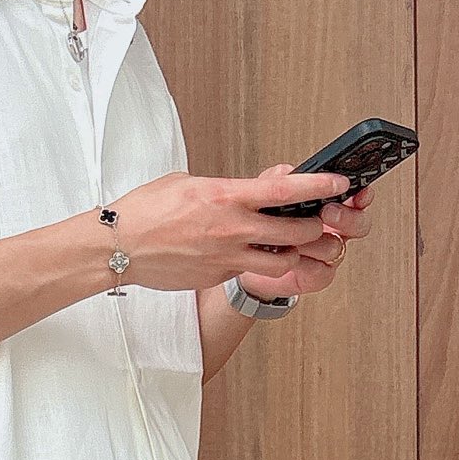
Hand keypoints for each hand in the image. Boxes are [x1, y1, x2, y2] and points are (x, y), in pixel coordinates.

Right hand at [110, 166, 353, 291]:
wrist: (119, 247)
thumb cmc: (147, 210)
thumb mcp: (188, 183)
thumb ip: (223, 188)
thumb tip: (244, 190)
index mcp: (225, 195)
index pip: (285, 191)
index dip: (318, 187)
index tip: (338, 183)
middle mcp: (231, 228)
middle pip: (294, 231)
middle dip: (316, 227)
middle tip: (322, 221)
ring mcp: (226, 257)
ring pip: (281, 261)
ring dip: (295, 253)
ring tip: (297, 244)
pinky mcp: (217, 277)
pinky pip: (251, 272)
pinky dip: (262, 264)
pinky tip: (259, 256)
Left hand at [233, 162, 376, 301]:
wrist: (245, 260)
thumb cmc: (262, 225)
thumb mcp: (267, 195)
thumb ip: (279, 180)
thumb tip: (288, 172)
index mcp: (329, 205)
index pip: (356, 197)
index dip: (361, 193)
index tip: (352, 187)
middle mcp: (332, 230)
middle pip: (359, 224)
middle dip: (345, 217)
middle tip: (327, 212)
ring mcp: (326, 254)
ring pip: (335, 247)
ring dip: (314, 241)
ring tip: (293, 237)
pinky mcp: (315, 277)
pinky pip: (320, 271)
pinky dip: (304, 263)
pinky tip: (289, 256)